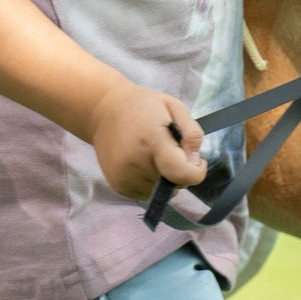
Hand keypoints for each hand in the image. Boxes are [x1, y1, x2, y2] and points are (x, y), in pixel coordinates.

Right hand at [88, 82, 206, 203]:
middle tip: (171, 151)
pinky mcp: (118, 185)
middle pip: (173, 184)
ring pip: (160, 192)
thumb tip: (195, 161)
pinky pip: (146, 194)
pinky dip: (151, 183)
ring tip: (154, 156)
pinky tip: (143, 163)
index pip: (180, 173)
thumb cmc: (143, 106)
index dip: (195, 173)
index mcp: (152, 141)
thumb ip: (192, 133)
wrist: (103, 111)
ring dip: (165, 179)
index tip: (198, 162)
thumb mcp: (174, 106)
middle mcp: (135, 163)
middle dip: (180, 172)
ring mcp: (124, 177)